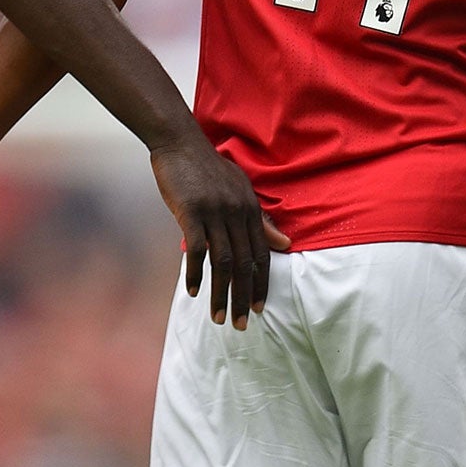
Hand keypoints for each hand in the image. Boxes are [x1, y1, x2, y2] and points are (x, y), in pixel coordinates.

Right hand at [150, 136, 289, 330]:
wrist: (179, 142)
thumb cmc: (207, 168)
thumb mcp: (240, 190)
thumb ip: (260, 219)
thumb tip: (286, 244)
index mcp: (250, 209)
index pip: (261, 253)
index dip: (261, 282)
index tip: (259, 308)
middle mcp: (237, 212)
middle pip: (244, 263)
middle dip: (244, 296)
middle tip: (242, 324)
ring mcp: (214, 212)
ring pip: (223, 261)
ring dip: (222, 293)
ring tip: (219, 317)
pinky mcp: (191, 211)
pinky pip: (197, 249)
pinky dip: (195, 272)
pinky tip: (193, 291)